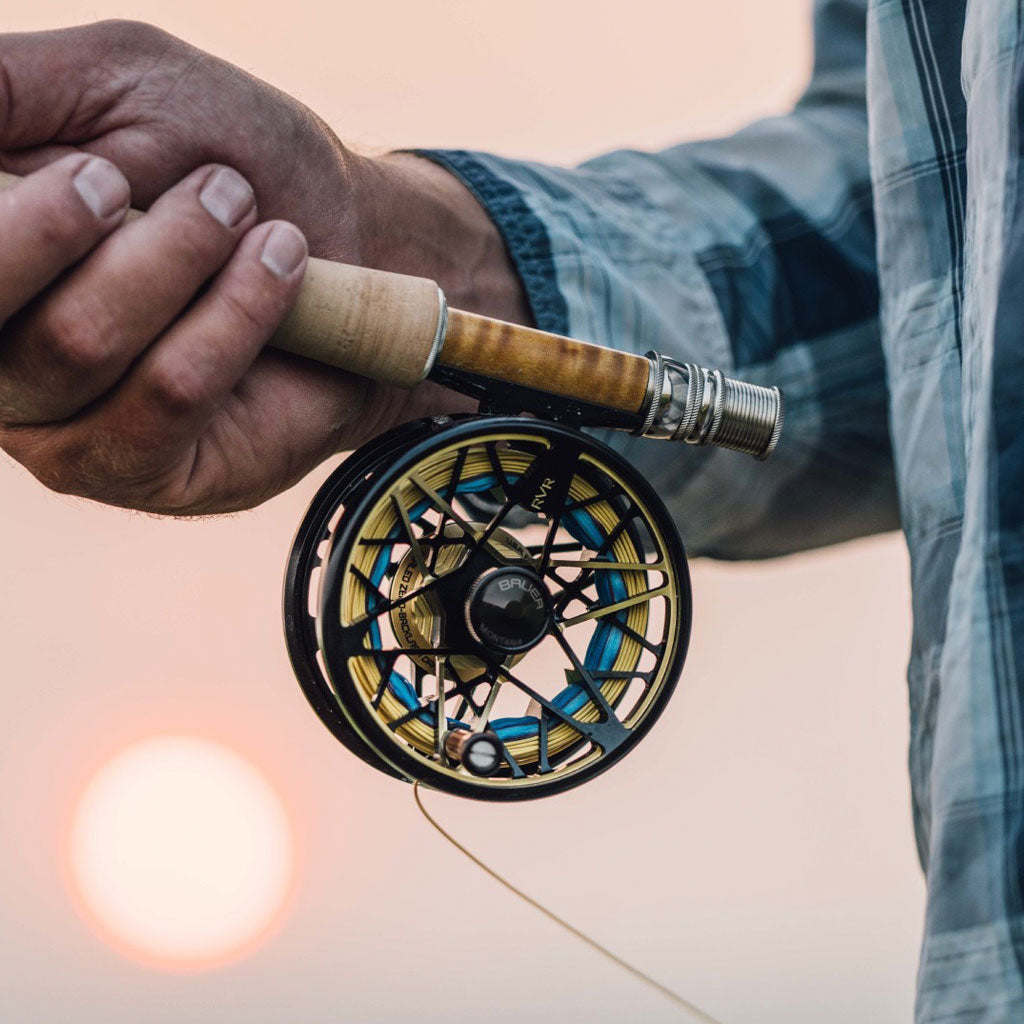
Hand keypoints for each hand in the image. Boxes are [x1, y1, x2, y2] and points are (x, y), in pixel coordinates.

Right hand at [0, 21, 524, 513]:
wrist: (341, 242)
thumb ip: (10, 90)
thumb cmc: (222, 157)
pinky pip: (170, 392)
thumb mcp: (117, 85)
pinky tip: (282, 270)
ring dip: (185, 258)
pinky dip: (235, 315)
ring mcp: (61, 429)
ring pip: (81, 342)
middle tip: (194, 184)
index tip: (101, 172)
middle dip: (83, 222)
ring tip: (253, 221)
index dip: (26, 218)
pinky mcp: (145, 472)